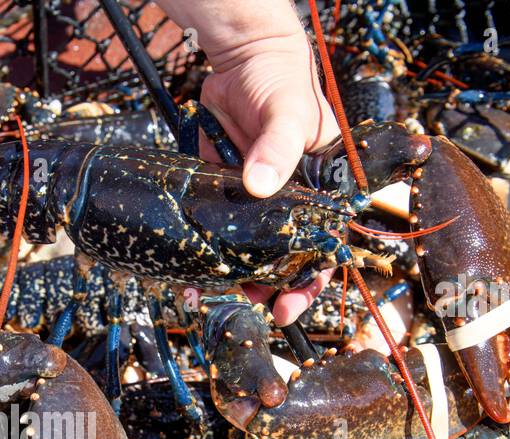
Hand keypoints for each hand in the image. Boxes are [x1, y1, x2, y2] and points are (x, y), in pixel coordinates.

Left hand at [185, 16, 340, 325]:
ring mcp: (254, 203)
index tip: (287, 308)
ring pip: (245, 252)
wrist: (242, 61)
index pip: (321, 249)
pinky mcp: (221, 194)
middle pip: (282, 261)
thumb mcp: (289, 114)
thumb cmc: (282, 83)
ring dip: (231, 276)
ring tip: (210, 295)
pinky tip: (188, 273)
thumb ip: (277, 148)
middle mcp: (289, 205)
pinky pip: (213, 230)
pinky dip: (202, 252)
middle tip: (248, 304)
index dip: (307, 283)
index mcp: (321, 194)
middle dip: (265, 289)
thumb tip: (260, 185)